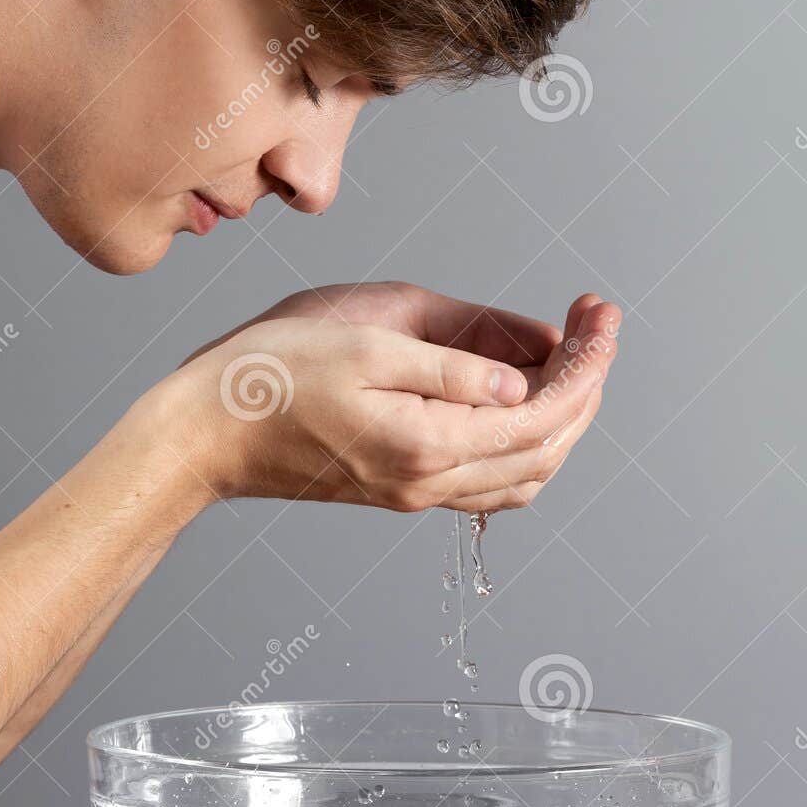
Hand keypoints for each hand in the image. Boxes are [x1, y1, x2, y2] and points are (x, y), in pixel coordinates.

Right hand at [166, 290, 620, 513]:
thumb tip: (524, 379)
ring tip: (572, 354)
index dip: (588, 363)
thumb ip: (454, 364)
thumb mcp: (366, 343)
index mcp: (428, 442)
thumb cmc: (271, 374)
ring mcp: (416, 494)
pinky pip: (490, 482)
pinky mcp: (400, 489)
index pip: (545, 413)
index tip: (602, 312)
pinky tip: (521, 398)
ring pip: (526, 473)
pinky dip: (526, 443)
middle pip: (548, 448)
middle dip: (588, 383)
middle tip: (597, 322)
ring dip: (564, 416)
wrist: (205, 434)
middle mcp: (431, 482)